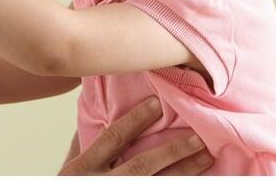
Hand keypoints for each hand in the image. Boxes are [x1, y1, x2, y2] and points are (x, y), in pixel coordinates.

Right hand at [59, 98, 211, 175]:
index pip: (113, 139)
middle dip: (172, 151)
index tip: (157, 103)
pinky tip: (197, 179)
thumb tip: (101, 108)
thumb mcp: (69, 169)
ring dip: (184, 172)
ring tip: (206, 157)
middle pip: (142, 166)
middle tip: (198, 137)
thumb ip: (83, 143)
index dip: (134, 121)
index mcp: (82, 169)